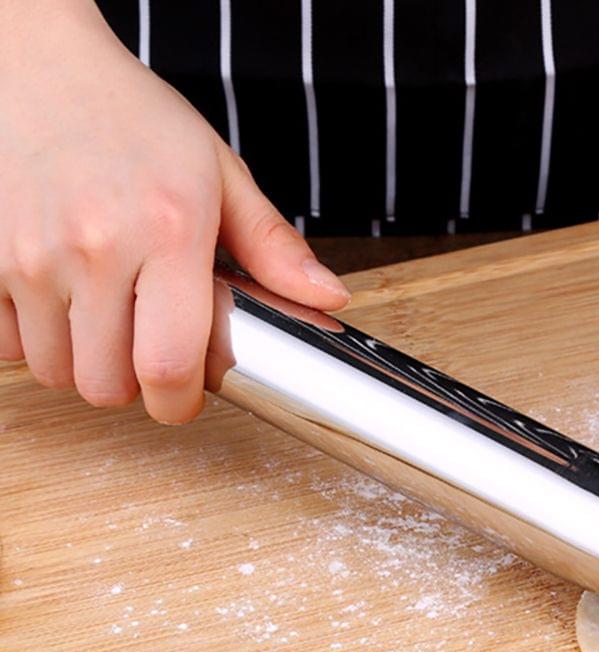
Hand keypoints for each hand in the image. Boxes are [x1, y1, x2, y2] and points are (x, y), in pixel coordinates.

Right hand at [0, 0, 349, 423]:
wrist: (34, 64)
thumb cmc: (132, 119)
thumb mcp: (219, 174)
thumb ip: (274, 246)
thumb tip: (328, 298)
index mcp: (169, 232)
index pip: (169, 366)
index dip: (177, 403)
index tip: (184, 397)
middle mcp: (94, 247)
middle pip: (107, 385)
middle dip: (133, 385)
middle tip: (146, 349)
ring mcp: (27, 252)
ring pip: (57, 372)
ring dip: (85, 363)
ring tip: (106, 319)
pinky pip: (8, 345)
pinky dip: (35, 340)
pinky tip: (61, 303)